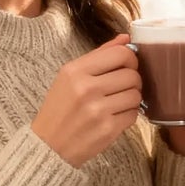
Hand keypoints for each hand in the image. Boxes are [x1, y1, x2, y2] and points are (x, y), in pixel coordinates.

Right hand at [31, 34, 142, 167]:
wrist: (48, 146)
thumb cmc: (60, 108)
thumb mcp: (70, 77)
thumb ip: (99, 55)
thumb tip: (125, 39)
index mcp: (76, 71)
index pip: (121, 54)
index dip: (130, 59)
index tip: (126, 66)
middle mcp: (86, 88)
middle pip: (132, 75)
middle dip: (133, 80)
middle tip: (123, 87)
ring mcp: (98, 110)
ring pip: (136, 95)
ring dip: (132, 98)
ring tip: (118, 102)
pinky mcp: (107, 129)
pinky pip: (134, 115)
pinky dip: (128, 115)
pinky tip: (115, 116)